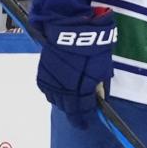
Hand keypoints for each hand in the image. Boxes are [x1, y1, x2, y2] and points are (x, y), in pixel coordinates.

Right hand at [37, 11, 116, 129]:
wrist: (69, 25)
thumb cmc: (92, 42)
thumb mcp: (103, 63)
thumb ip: (100, 82)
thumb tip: (98, 95)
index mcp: (82, 86)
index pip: (83, 109)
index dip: (85, 117)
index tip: (86, 122)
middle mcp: (65, 87)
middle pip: (68, 108)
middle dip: (75, 114)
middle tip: (79, 117)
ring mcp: (52, 80)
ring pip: (56, 100)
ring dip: (64, 103)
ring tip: (70, 102)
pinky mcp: (43, 72)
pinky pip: (47, 90)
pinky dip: (53, 93)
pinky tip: (59, 91)